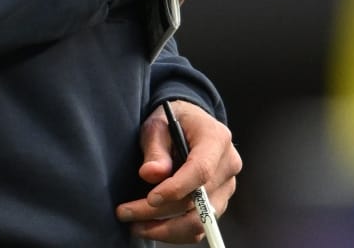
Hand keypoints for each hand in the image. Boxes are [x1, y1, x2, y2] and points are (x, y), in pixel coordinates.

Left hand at [117, 100, 240, 242]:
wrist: (189, 124)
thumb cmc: (171, 121)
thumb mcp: (157, 125)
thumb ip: (155, 148)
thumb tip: (151, 174)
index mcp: (216, 139)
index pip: (201, 170)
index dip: (176, 188)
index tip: (149, 198)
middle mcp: (228, 165)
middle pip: (198, 201)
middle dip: (159, 212)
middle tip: (125, 213)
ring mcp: (226, 187)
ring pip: (200, 221)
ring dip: (165, 229)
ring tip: (134, 225)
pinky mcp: (219, 202)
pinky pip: (199, 227)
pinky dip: (174, 232)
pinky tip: (150, 226)